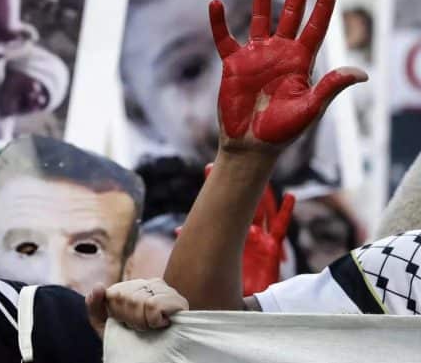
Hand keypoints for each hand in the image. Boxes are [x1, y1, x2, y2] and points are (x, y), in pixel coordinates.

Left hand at [87, 278, 187, 335]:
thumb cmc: (122, 335)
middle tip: (137, 327)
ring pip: (144, 302)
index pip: (117, 293)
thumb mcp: (101, 321)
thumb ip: (94, 303)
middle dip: (130, 318)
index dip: (117, 313)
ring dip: (142, 320)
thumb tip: (98, 286)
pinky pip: (157, 305)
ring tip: (148, 326)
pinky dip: (154, 319)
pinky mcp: (179, 302)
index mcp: (132, 285)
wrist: (138, 353)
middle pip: (131, 298)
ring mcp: (166, 291)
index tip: (123, 322)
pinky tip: (159, 324)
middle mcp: (151, 283)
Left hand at [205, 163, 294, 295]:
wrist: (239, 302)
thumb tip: (176, 229)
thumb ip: (196, 245)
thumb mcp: (209, 262)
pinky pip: (281, 229)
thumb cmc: (223, 282)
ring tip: (262, 173)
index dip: (216, 187)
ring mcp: (259, 239)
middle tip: (240, 164)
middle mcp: (243, 232)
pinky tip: (290, 197)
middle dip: (238, 183)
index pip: (222, 206)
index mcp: (227, 234)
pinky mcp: (272, 250)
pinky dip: (285, 212)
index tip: (209, 166)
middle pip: (242, 202)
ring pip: (261, 210)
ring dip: (262, 193)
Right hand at [210, 0, 366, 150]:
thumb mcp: (310, 108)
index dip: (324, 3)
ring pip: (260, 16)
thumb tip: (361, 73)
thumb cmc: (283, 130)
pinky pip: (224, 38)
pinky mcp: (233, 63)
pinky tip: (216, 3)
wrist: (251, 145)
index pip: (316, 25)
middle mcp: (280, 52)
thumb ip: (330, 87)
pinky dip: (219, 22)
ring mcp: (256, 55)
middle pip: (292, 12)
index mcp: (302, 61)